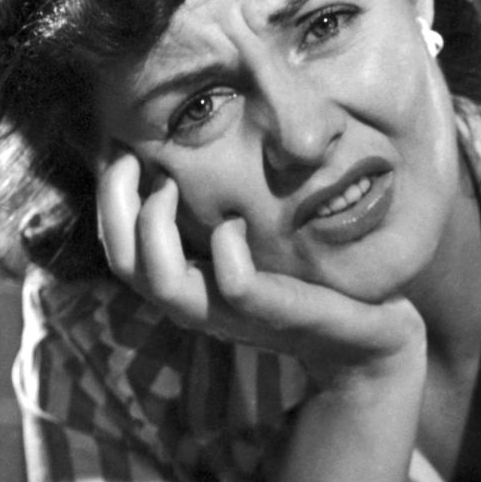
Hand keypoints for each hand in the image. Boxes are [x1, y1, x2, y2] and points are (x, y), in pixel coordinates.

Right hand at [96, 150, 424, 388]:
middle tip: (131, 156)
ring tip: (169, 185)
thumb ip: (227, 205)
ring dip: (155, 230)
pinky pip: (236, 289)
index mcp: (193, 283)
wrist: (373, 340)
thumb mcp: (263, 238)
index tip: (117, 149)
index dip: (107, 201)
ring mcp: (239, 315)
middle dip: (115, 207)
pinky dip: (226, 255)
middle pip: (127, 266)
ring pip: (165, 286)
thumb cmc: (316, 279)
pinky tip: (234, 225)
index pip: (122, 250)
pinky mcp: (283, 315)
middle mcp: (203, 304)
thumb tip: (205, 141)